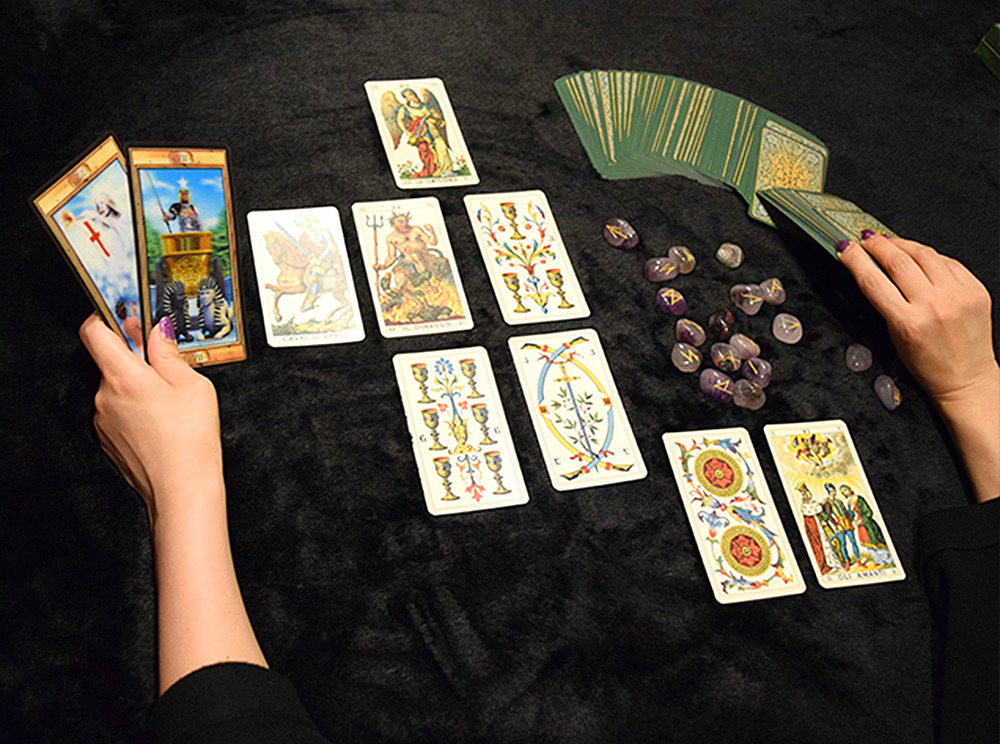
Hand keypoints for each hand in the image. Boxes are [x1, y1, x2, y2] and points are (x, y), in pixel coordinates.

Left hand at [78, 313, 223, 521]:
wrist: (182, 490)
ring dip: (137, 386)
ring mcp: (102, 419)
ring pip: (116, 387)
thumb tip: (158, 331)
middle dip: (136, 357)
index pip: (94, 331)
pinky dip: (135, 408)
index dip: (108, 317)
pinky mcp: (107, 438)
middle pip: (110, 360)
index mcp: (124, 377)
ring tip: (169, 402)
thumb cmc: (191, 442)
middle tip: (166, 364)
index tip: (126, 315)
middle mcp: (104, 396)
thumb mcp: (193, 385)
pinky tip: (161, 420)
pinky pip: (117, 411)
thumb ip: (169, 353)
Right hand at [837, 233, 996, 399]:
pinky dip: (930, 256)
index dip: (855, 260)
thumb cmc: (928, 364)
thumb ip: (885, 303)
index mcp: (908, 323)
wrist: (966, 378)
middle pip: (898, 261)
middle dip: (877, 245)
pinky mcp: (975, 290)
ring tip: (890, 242)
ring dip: (902, 244)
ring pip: (924, 254)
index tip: (846, 248)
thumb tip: (873, 271)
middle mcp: (934, 306)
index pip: (873, 280)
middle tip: (866, 239)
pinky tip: (920, 256)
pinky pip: (949, 262)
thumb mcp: (894, 336)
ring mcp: (957, 296)